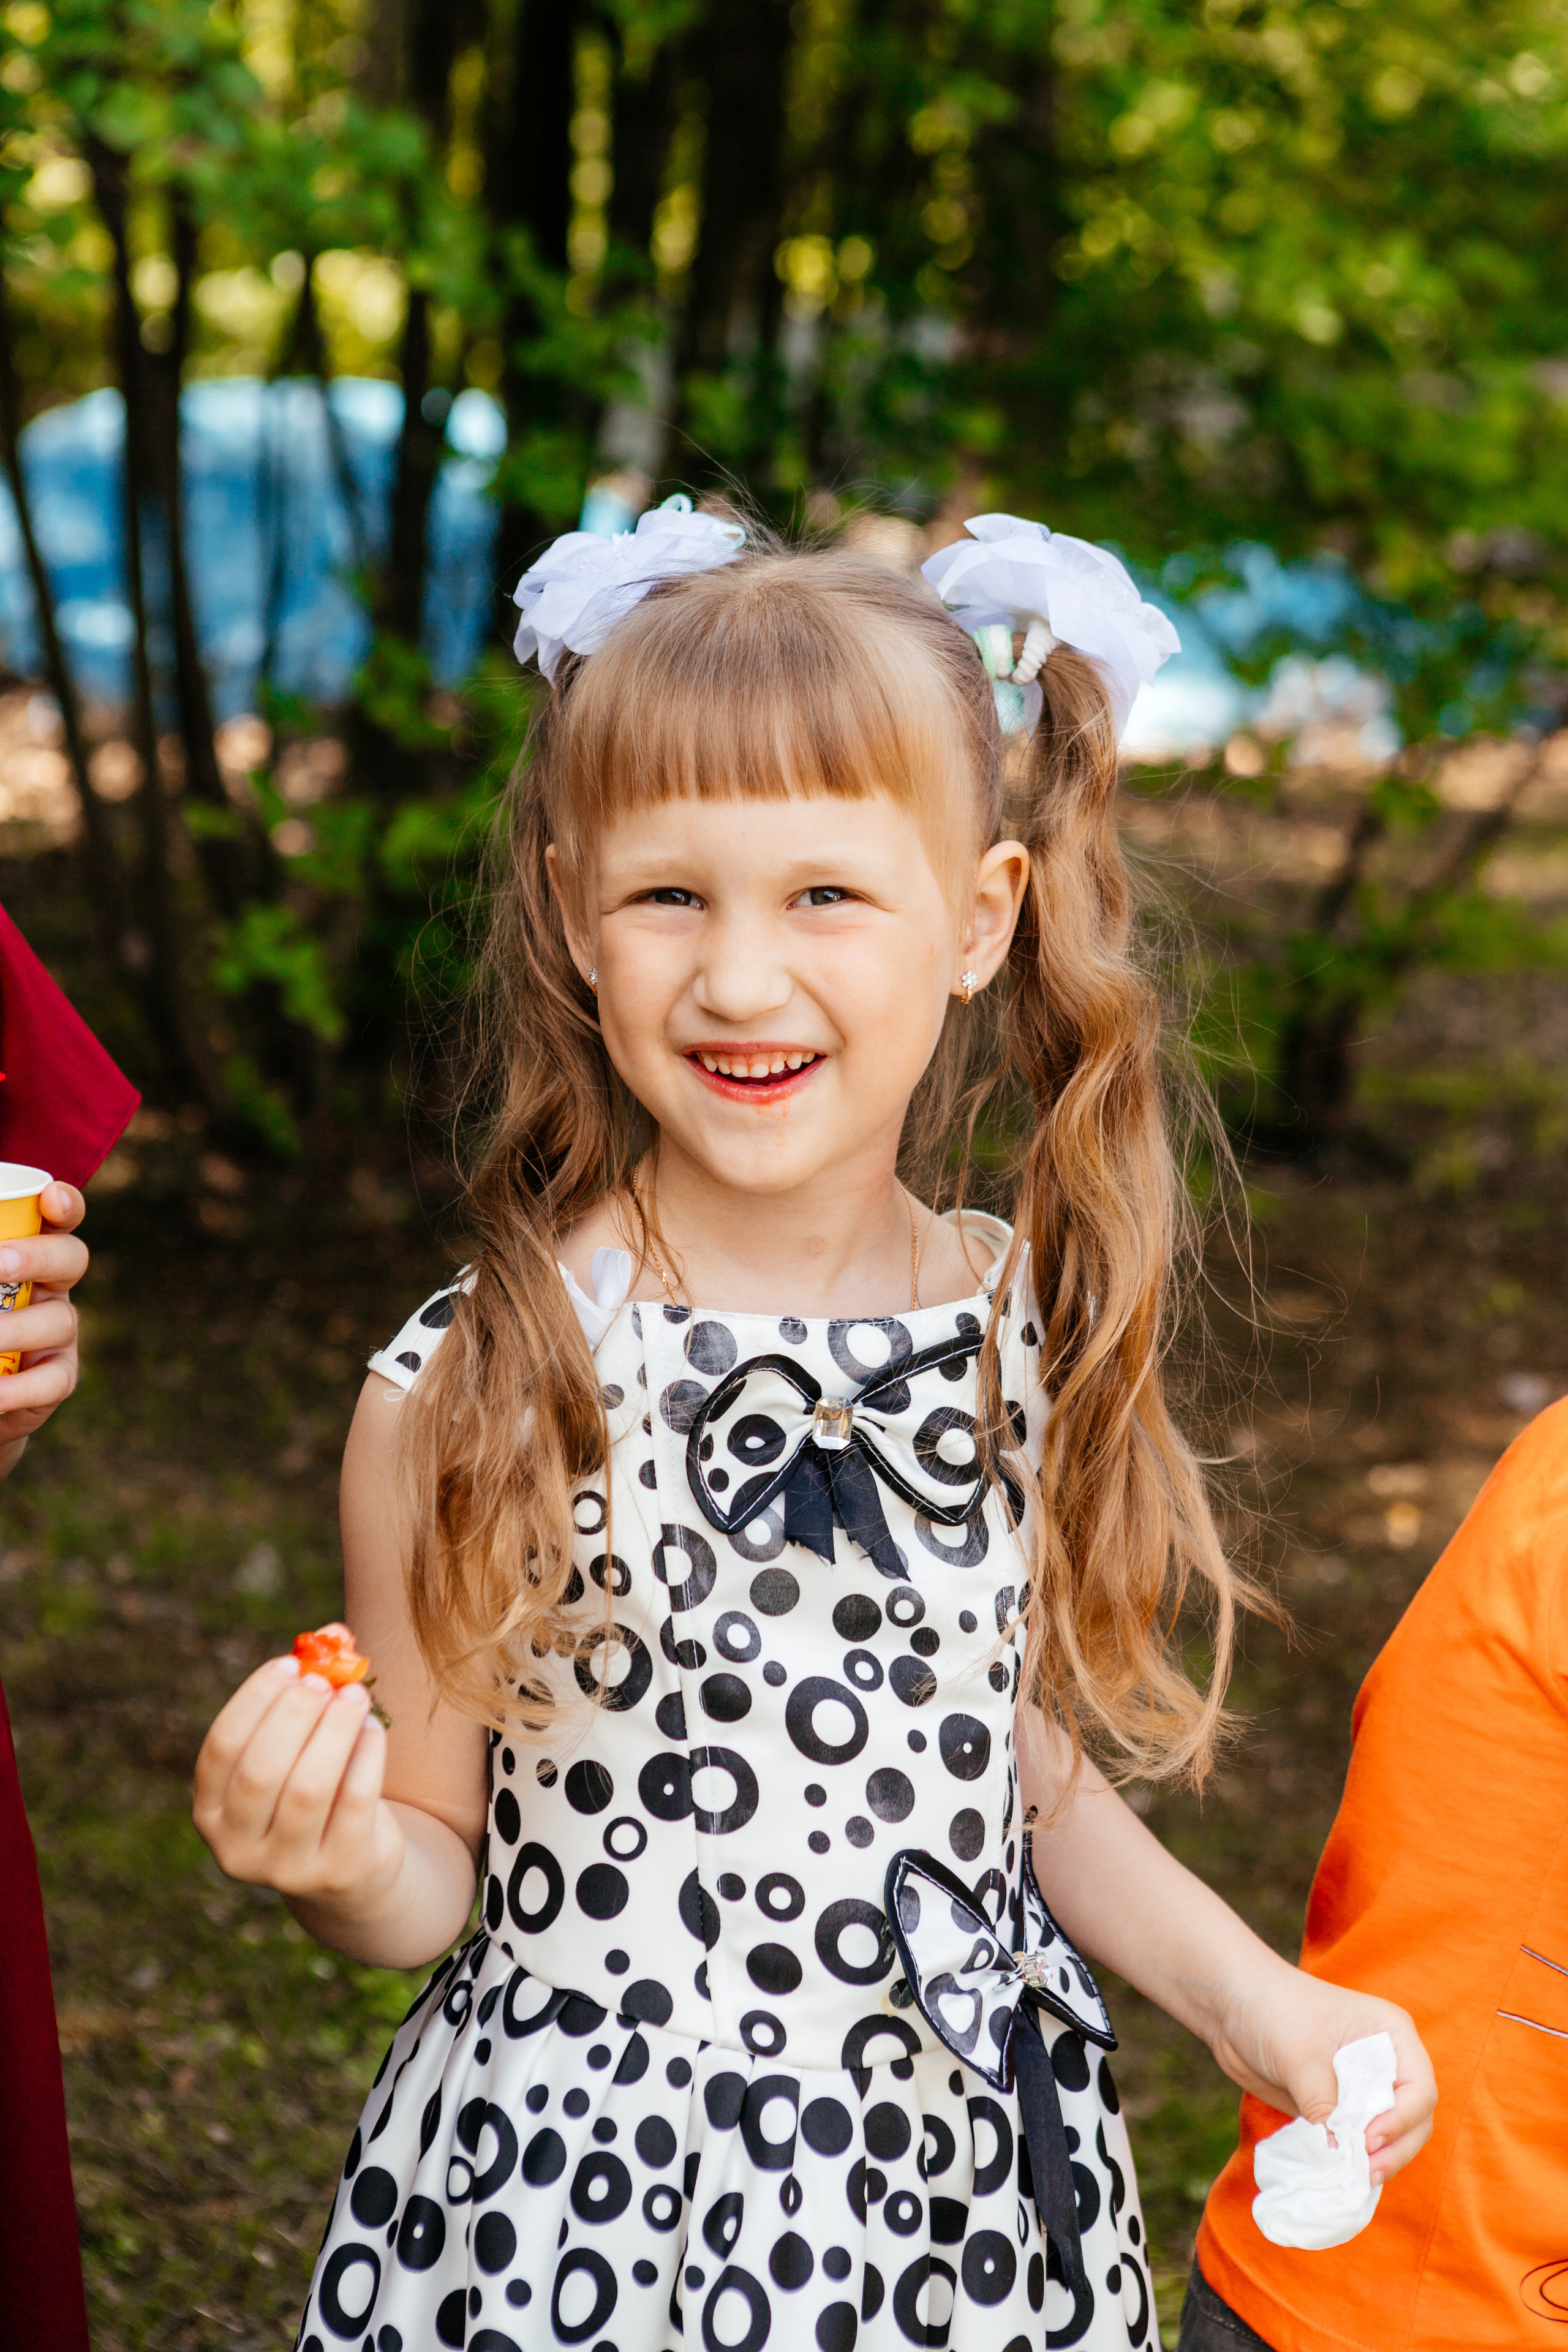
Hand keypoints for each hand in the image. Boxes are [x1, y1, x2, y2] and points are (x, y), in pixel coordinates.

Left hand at [0, 1180, 87, 1456]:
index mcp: (30, 1254)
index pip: (60, 1219)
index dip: (65, 1205)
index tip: (49, 1199)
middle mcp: (53, 1288)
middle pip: (71, 1259)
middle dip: (38, 1257)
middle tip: (0, 1263)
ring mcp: (61, 1334)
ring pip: (57, 1322)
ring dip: (13, 1329)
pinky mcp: (59, 1378)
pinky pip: (49, 1382)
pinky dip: (17, 1388)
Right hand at [193, 1654, 401, 1908]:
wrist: (350, 1867)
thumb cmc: (314, 1787)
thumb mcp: (297, 1750)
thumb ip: (307, 1693)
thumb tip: (336, 1635)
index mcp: (211, 1812)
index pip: (221, 1749)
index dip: (254, 1700)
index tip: (289, 1664)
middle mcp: (237, 1848)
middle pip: (261, 1771)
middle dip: (295, 1715)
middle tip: (325, 1678)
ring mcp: (287, 1869)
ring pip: (309, 1788)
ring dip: (335, 1731)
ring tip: (356, 1694)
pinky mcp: (339, 1872)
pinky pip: (354, 1804)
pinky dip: (366, 1757)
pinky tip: (375, 1727)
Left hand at [1211, 1953, 1436, 2183]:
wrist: (1233, 2006)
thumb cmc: (1272, 2010)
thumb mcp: (1299, 2054)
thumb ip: (1320, 2100)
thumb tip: (1334, 2149)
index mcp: (1391, 2034)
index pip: (1419, 2087)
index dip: (1402, 2119)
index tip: (1368, 2139)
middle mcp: (1387, 2062)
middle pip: (1415, 2118)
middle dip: (1396, 2148)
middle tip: (1366, 2172)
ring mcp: (1364, 2086)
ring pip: (1392, 2135)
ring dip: (1379, 2160)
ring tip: (1355, 2179)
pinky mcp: (1340, 2107)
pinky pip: (1360, 2141)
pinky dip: (1355, 2159)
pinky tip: (1342, 2176)